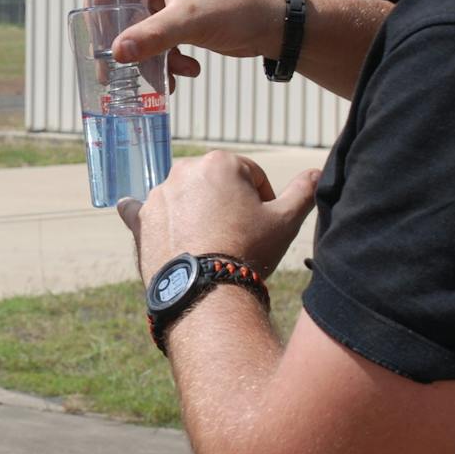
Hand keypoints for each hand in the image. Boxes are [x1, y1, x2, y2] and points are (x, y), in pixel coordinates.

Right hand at [86, 0, 284, 78]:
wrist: (275, 25)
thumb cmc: (239, 7)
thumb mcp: (189, 21)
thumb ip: (150, 36)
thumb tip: (116, 52)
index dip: (97, 4)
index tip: (96, 35)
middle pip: (121, 6)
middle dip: (124, 40)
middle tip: (116, 67)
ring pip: (139, 27)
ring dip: (149, 55)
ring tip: (163, 78)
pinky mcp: (180, 15)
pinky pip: (158, 37)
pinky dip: (166, 57)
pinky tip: (185, 71)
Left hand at [118, 150, 319, 281]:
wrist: (205, 291)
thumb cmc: (248, 251)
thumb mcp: (285, 221)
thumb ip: (304, 191)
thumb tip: (316, 172)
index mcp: (220, 162)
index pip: (251, 174)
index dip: (263, 199)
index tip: (263, 224)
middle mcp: (183, 170)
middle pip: (216, 184)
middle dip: (228, 203)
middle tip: (238, 234)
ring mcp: (158, 195)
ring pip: (186, 198)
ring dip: (197, 212)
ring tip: (210, 244)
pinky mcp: (141, 219)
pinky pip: (141, 210)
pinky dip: (149, 215)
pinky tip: (137, 213)